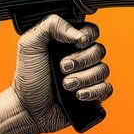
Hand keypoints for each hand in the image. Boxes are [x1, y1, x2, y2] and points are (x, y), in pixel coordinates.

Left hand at [12, 15, 112, 132]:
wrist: (27, 107)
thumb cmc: (28, 76)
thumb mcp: (30, 44)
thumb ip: (51, 26)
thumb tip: (78, 33)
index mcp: (69, 42)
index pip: (91, 31)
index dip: (88, 36)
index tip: (77, 42)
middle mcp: (81, 58)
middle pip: (99, 51)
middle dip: (81, 60)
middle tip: (63, 68)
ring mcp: (88, 76)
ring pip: (103, 70)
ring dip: (84, 78)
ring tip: (66, 85)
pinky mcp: (93, 94)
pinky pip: (106, 89)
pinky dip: (94, 91)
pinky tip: (79, 95)